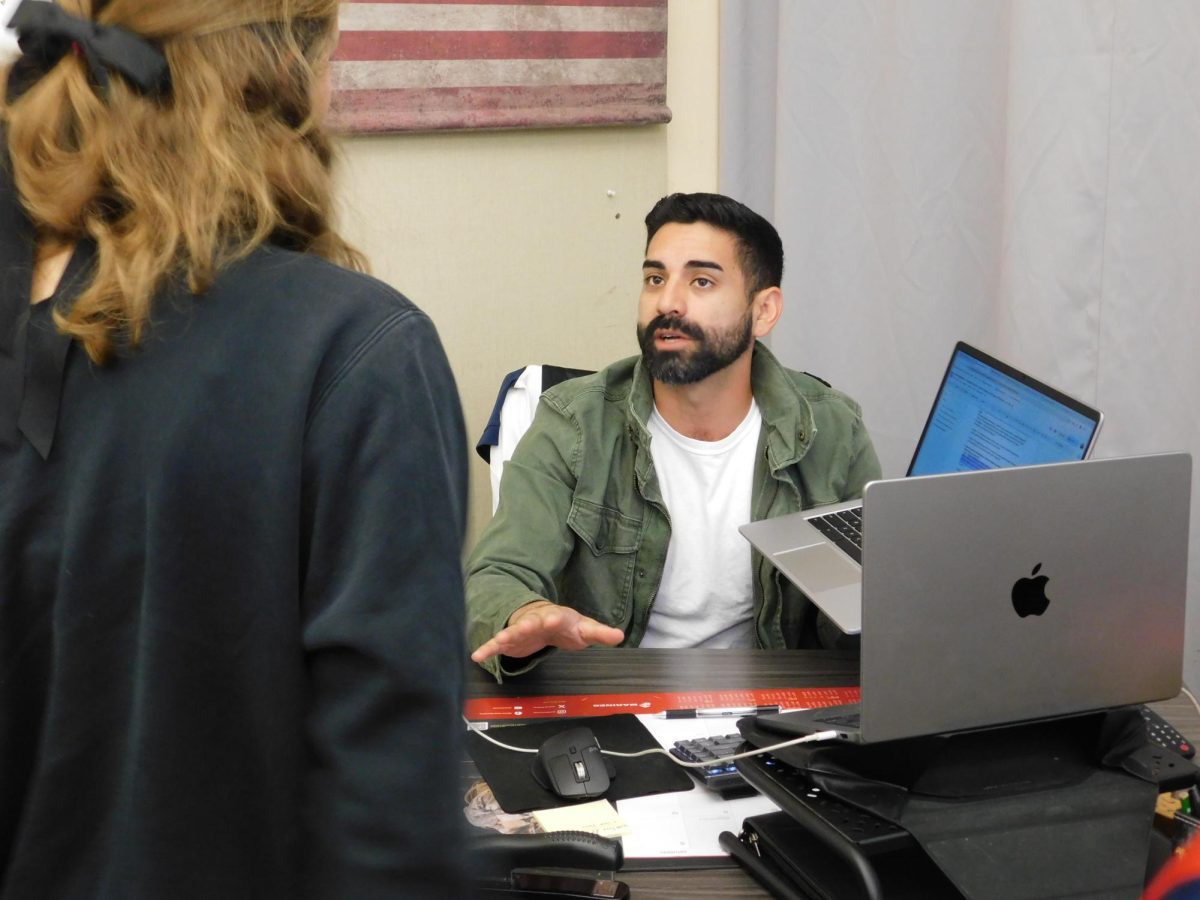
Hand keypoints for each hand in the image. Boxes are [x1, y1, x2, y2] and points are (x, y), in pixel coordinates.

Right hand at [470, 600, 624, 663]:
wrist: (543, 617)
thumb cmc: (566, 624)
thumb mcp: (584, 628)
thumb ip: (600, 633)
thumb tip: (619, 636)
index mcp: (556, 616)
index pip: (557, 616)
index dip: (557, 617)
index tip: (555, 618)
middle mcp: (536, 620)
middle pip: (532, 622)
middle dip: (529, 624)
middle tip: (526, 627)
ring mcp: (520, 629)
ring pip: (512, 632)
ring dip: (506, 636)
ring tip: (498, 641)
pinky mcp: (509, 640)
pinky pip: (496, 644)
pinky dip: (487, 649)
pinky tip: (476, 656)